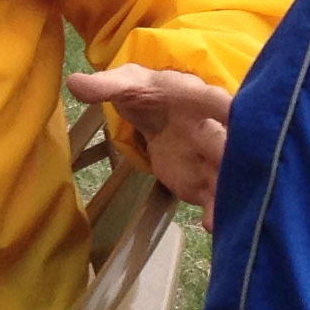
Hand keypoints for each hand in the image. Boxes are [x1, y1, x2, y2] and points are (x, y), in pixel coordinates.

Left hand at [68, 64, 234, 220]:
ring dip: (228, 194)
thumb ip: (106, 85)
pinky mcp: (205, 182)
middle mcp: (215, 129)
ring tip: (221, 214)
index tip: (234, 113)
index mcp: (198, 100)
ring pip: (227, 176)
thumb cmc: (149, 91)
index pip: (215, 101)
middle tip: (234, 173)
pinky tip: (213, 227)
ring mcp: (213, 159)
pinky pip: (215, 198)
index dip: (225, 109)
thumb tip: (74, 82)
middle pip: (229, 144)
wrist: (159, 112)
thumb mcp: (127, 83)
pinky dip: (216, 212)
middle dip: (233, 158)